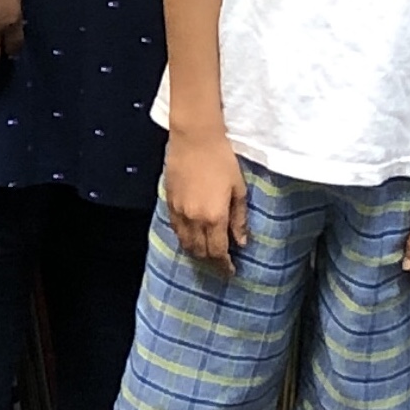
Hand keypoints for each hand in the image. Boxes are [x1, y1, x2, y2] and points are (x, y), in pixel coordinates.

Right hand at [163, 129, 248, 269]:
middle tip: (220, 262)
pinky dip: (184, 237)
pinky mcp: (169, 202)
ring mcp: (179, 211)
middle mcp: (194, 219)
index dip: (224, 264)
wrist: (195, 138)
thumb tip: (240, 241)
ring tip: (206, 252)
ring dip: (196, 251)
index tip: (231, 271)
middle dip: (211, 260)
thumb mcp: (238, 190)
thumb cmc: (222, 160)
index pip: (218, 251)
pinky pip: (175, 228)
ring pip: (185, 242)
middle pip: (200, 251)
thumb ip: (239, 219)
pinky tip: (191, 235)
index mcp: (214, 217)